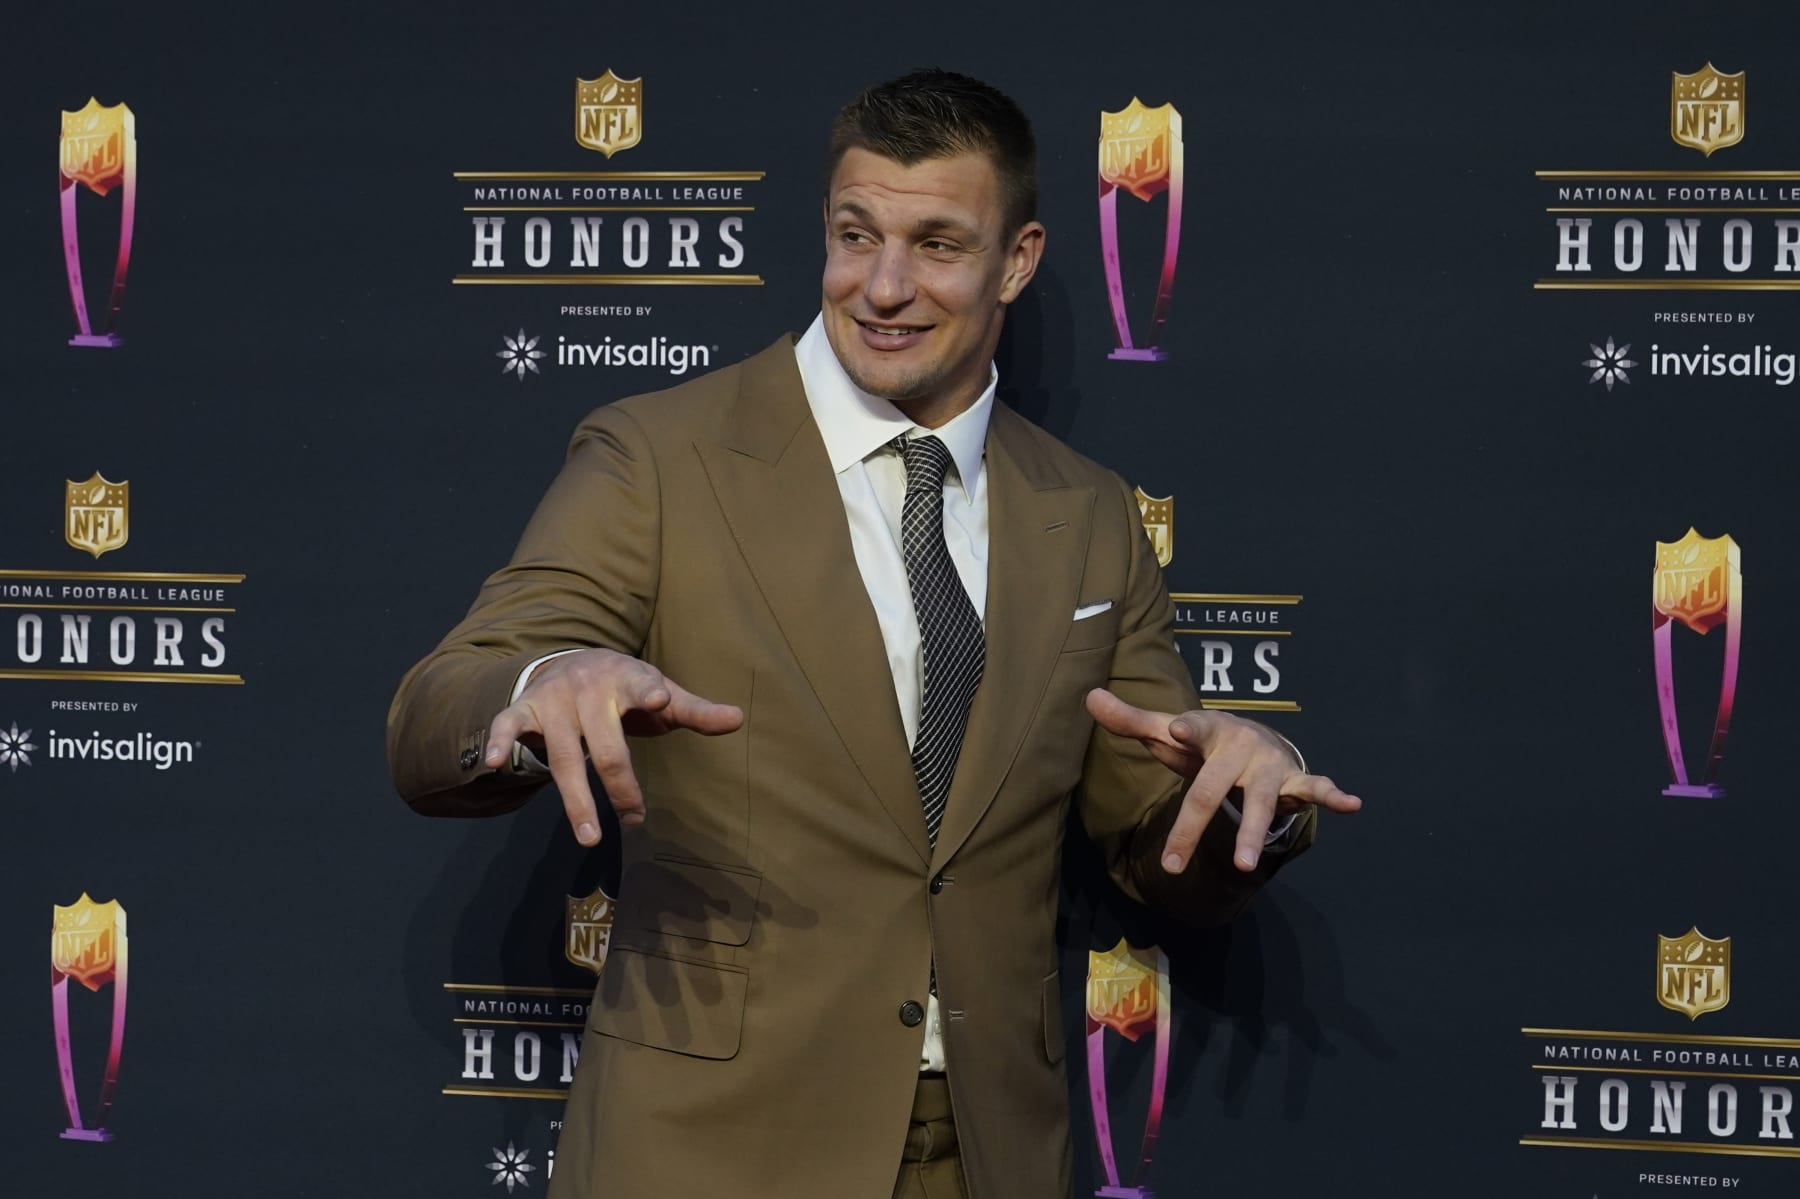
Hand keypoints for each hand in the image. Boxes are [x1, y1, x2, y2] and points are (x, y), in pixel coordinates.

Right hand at [484, 649, 743, 845]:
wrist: (571, 658)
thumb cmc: (626, 688)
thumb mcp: (659, 693)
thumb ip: (693, 710)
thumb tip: (738, 719)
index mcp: (626, 678)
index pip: (641, 685)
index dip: (649, 693)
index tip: (660, 701)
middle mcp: (587, 688)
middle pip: (607, 745)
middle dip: (620, 784)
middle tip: (635, 819)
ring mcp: (553, 700)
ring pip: (564, 755)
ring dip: (575, 798)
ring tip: (590, 837)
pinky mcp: (525, 709)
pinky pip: (507, 726)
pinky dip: (497, 742)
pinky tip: (489, 764)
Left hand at [1085, 688, 1361, 874]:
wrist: (1252, 739)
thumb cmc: (1201, 741)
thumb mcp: (1167, 732)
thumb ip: (1130, 721)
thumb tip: (1088, 697)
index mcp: (1206, 731)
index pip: (1194, 728)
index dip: (1186, 727)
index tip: (1175, 730)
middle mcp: (1238, 747)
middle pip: (1210, 790)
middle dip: (1192, 827)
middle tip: (1172, 865)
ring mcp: (1266, 765)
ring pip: (1259, 801)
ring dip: (1254, 831)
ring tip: (1243, 864)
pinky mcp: (1293, 780)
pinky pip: (1314, 788)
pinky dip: (1333, 794)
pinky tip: (1353, 803)